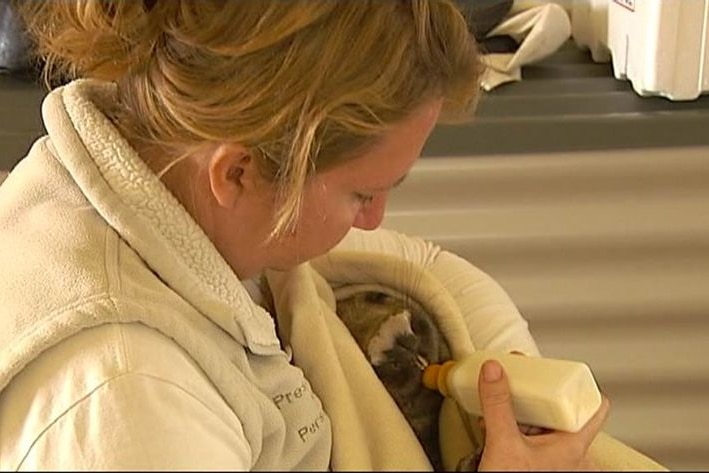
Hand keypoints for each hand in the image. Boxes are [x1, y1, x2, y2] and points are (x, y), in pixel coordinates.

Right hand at [477, 360, 609, 470]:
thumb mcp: (503, 442)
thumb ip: (498, 404)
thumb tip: (495, 371)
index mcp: (574, 447)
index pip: (596, 408)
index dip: (583, 386)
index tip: (564, 372)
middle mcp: (572, 458)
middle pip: (564, 414)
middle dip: (542, 397)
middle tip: (526, 381)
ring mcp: (556, 467)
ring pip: (547, 429)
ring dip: (525, 414)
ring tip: (507, 400)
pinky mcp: (537, 470)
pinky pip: (532, 443)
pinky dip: (517, 430)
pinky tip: (498, 424)